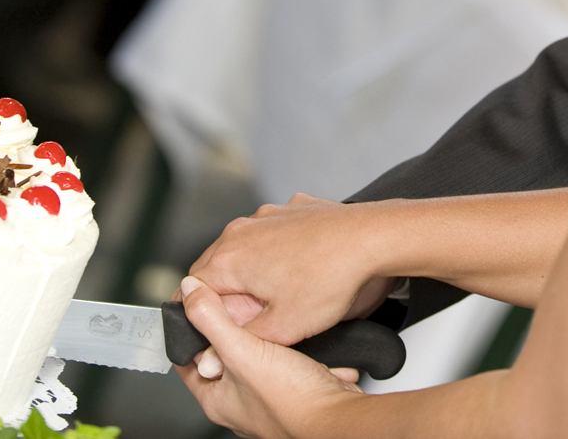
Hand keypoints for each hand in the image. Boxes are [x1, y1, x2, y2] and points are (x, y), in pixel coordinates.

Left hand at [175, 276, 362, 438]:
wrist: (337, 419)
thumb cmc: (291, 399)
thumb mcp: (243, 349)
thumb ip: (213, 320)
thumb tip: (189, 292)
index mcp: (216, 399)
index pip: (188, 359)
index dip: (191, 330)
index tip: (198, 306)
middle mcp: (240, 405)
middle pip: (229, 357)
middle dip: (240, 331)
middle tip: (244, 309)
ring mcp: (270, 402)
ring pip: (264, 360)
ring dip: (275, 342)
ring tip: (279, 325)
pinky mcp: (298, 396)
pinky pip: (296, 369)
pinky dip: (305, 357)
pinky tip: (311, 348)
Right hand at [187, 194, 396, 345]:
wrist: (374, 238)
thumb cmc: (331, 279)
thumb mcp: (282, 328)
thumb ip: (239, 342)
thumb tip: (209, 359)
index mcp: (230, 256)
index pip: (192, 289)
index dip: (203, 314)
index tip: (219, 327)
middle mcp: (243, 229)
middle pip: (218, 267)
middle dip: (230, 294)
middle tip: (253, 316)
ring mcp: (270, 214)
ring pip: (247, 248)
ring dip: (255, 271)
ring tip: (281, 293)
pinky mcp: (294, 208)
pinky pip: (275, 232)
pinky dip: (281, 250)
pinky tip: (304, 267)